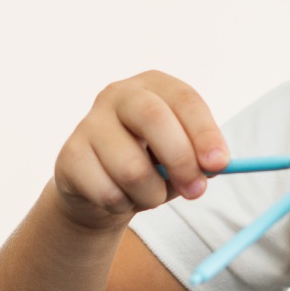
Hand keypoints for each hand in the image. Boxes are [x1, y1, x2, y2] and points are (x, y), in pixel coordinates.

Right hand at [50, 72, 229, 232]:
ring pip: (131, 168)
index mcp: (153, 85)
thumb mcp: (181, 159)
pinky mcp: (70, 155)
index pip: (184, 99)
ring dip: (151, 195)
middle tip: (195, 192)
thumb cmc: (150, 166)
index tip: (219, 165)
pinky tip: (119, 198)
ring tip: (149, 196)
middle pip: (154, 118)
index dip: (205, 132)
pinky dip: (122, 205)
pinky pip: (106, 191)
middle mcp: (118, 94)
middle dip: (181, 160)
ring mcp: (89, 122)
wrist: (99, 189)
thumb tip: (214, 166)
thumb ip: (199, 160)